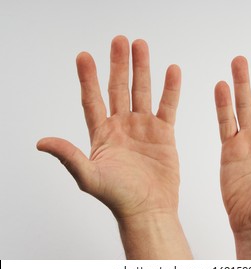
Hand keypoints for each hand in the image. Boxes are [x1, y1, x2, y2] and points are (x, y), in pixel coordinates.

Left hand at [37, 36, 190, 258]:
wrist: (149, 209)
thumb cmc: (118, 197)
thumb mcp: (89, 177)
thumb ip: (69, 156)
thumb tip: (42, 142)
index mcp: (102, 134)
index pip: (92, 100)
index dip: (88, 79)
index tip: (84, 57)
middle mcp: (121, 126)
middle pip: (118, 88)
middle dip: (118, 64)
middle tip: (120, 40)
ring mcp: (143, 127)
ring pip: (142, 91)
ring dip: (142, 69)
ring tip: (141, 45)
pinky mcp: (164, 133)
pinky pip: (167, 106)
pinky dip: (170, 89)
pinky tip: (171, 70)